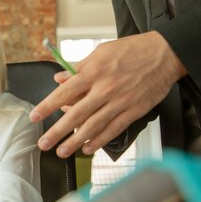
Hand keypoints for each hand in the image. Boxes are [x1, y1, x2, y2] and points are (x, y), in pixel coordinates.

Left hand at [29, 31, 186, 157]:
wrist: (166, 53)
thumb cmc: (132, 50)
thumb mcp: (101, 51)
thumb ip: (78, 68)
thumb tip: (59, 79)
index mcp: (93, 72)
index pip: (64, 93)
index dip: (47, 107)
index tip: (34, 117)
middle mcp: (104, 89)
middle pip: (76, 115)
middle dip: (57, 132)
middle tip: (43, 144)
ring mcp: (120, 102)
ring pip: (93, 126)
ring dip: (75, 142)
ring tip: (62, 151)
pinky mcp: (134, 111)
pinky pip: (113, 129)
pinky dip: (100, 141)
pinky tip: (88, 148)